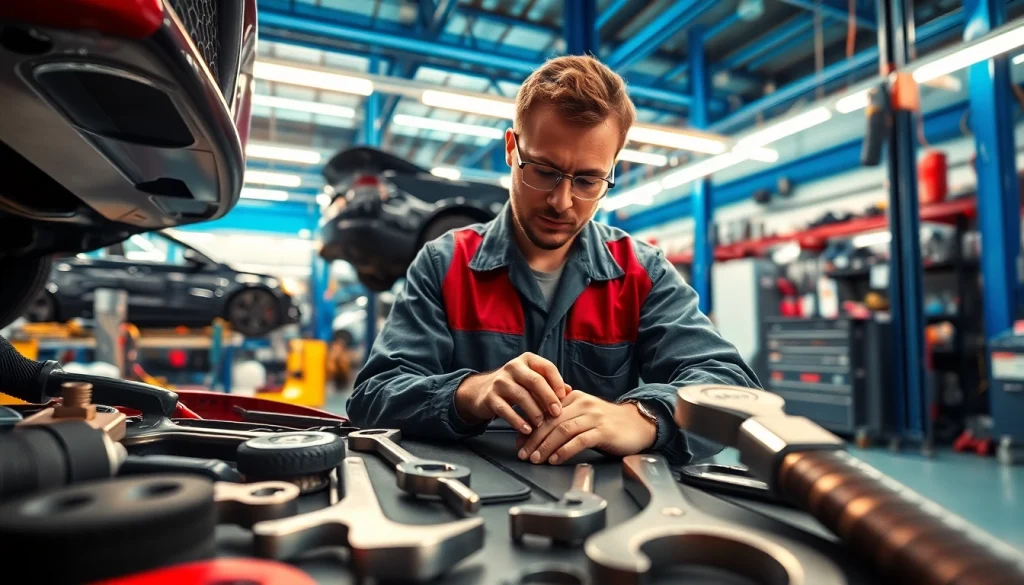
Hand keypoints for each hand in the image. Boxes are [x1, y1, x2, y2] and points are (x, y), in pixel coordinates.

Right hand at [454, 352, 568, 433]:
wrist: (482, 391)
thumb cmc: (515, 386)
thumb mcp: (532, 381)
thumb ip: (550, 385)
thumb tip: (569, 391)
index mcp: (527, 360)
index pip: (546, 367)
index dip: (557, 382)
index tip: (564, 398)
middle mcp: (513, 367)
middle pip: (535, 381)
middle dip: (548, 398)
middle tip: (557, 413)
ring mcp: (500, 382)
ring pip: (521, 396)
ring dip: (535, 412)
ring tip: (542, 424)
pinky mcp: (490, 397)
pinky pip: (506, 410)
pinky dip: (518, 421)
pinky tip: (527, 430)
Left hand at [516, 391, 656, 464]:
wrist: (638, 424)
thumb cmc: (608, 423)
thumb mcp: (584, 415)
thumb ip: (564, 419)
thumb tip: (537, 432)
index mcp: (575, 398)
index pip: (546, 412)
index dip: (530, 429)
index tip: (519, 443)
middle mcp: (583, 404)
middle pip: (551, 422)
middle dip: (534, 439)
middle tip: (523, 454)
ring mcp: (593, 417)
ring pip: (562, 430)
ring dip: (546, 446)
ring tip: (536, 459)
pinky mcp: (603, 431)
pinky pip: (579, 440)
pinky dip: (564, 451)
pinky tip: (555, 459)